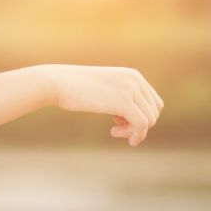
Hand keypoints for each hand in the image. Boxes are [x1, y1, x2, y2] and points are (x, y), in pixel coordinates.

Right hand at [47, 64, 163, 146]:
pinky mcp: (123, 101)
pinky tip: (114, 133)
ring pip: (150, 120)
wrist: (57, 82)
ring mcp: (130, 89)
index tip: (119, 121)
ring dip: (134, 131)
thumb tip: (129, 117)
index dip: (141, 117)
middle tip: (116, 128)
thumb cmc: (74, 88)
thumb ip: (119, 97)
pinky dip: (135, 135)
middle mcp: (135, 79)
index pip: (153, 102)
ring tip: (114, 131)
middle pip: (154, 111)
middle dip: (138, 125)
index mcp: (132, 75)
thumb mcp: (103, 89)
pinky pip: (142, 124)